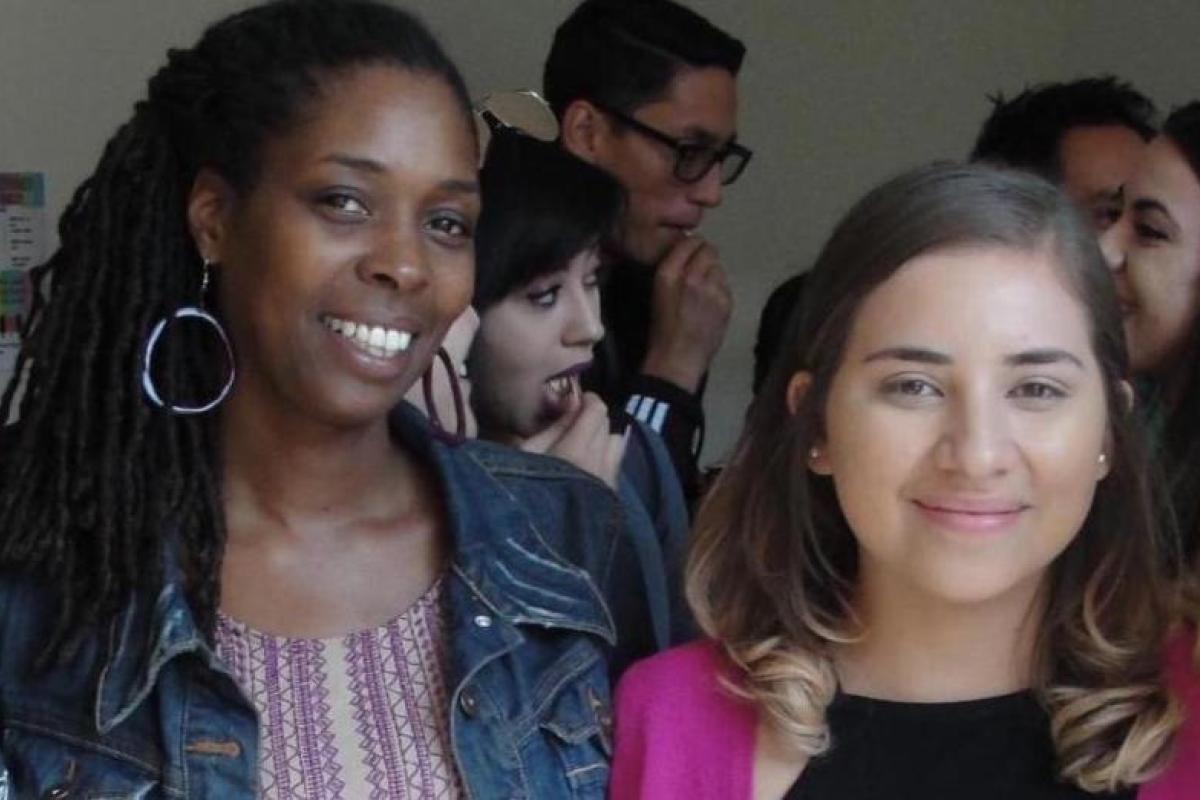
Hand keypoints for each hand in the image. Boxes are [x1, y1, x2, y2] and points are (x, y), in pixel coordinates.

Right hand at [520, 391, 626, 489]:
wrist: (535, 539)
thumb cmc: (522, 490)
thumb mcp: (528, 453)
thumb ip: (555, 427)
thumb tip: (573, 404)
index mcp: (576, 448)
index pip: (597, 410)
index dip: (587, 400)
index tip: (575, 402)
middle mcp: (599, 461)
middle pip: (606, 424)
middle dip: (592, 418)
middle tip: (573, 424)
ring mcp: (608, 479)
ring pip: (617, 441)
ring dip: (603, 437)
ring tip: (584, 444)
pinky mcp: (611, 495)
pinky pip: (617, 463)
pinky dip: (607, 455)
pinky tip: (589, 464)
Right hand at [641, 235, 732, 392]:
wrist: (678, 358)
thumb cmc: (663, 329)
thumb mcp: (658, 292)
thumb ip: (674, 269)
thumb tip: (689, 251)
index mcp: (668, 273)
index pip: (690, 241)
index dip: (693, 246)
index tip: (692, 253)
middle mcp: (691, 276)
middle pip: (709, 250)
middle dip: (706, 258)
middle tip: (700, 272)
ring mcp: (711, 289)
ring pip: (719, 267)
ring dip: (714, 274)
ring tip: (705, 291)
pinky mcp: (726, 301)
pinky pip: (726, 285)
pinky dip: (720, 291)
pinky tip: (711, 305)